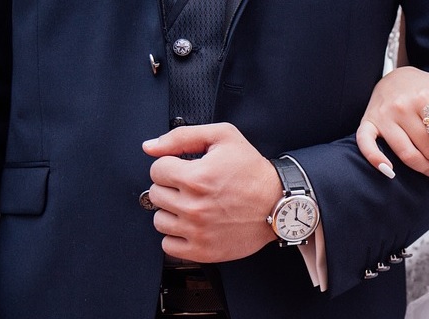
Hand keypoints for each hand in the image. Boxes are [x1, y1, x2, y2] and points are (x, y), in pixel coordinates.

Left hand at [142, 123, 280, 261]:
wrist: (279, 204)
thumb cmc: (253, 172)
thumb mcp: (224, 137)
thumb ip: (182, 136)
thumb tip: (150, 147)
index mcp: (197, 177)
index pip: (157, 170)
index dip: (171, 166)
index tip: (186, 169)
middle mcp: (194, 206)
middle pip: (155, 194)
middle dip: (171, 187)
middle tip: (192, 187)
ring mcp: (197, 231)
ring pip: (159, 220)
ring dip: (172, 212)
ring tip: (194, 206)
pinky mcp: (203, 251)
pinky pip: (168, 246)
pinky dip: (177, 236)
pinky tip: (194, 225)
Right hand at [356, 66, 428, 187]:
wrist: (396, 76)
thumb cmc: (427, 90)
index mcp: (426, 97)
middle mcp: (403, 106)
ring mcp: (383, 115)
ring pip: (406, 154)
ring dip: (426, 169)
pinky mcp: (367, 122)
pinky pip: (366, 145)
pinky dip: (377, 160)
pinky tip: (391, 173)